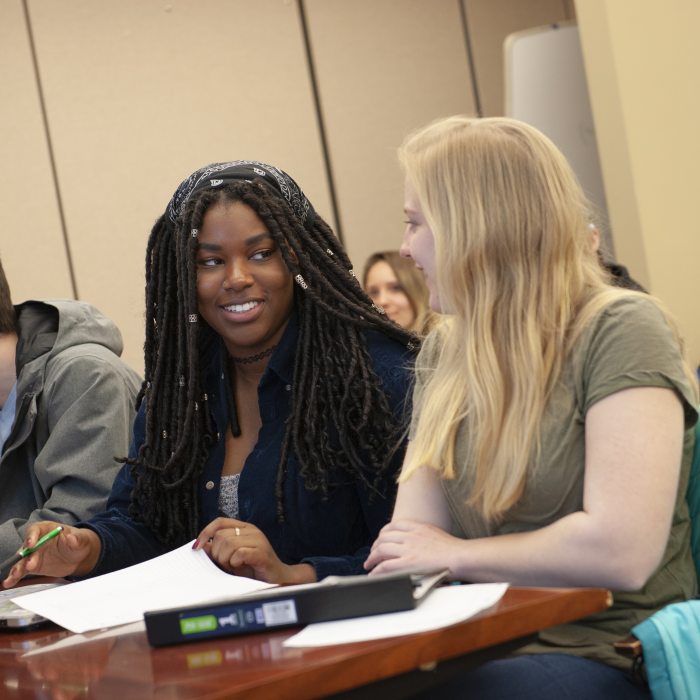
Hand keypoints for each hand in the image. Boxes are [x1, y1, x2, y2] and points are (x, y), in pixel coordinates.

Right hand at [2, 522, 100, 587]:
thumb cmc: (79, 542)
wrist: (80, 556)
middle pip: (26, 547)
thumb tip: (71, 537)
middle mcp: (37, 541)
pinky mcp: (33, 566)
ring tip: (15, 575)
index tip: (31, 544)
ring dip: (18, 567)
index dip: (31, 536)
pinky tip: (10, 582)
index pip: (35, 530)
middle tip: (29, 565)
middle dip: (26, 556)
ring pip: (22, 560)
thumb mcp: (81, 539)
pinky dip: (16, 576)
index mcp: (47, 529)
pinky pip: (23, 571)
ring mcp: (34, 554)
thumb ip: (77, 538)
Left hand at [194, 518, 314, 584]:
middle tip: (226, 564)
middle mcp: (251, 530)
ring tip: (234, 567)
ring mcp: (258, 540)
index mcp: (244, 528)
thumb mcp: (232, 558)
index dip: (206, 532)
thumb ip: (218, 549)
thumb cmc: (254, 568)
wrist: (278, 578)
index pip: (220, 522)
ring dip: (226, 560)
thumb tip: (201, 545)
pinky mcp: (262, 552)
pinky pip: (239, 554)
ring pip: (228, 544)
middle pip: (221, 536)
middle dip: (218, 554)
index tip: (197, 547)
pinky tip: (240, 567)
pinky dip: (235, 563)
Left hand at [364, 519, 460, 575]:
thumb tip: (418, 544)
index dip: (383, 533)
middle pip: (384, 537)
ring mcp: (408, 549)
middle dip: (375, 545)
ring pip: (381, 549)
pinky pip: (385, 565)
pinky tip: (373, 574)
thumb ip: (423, 536)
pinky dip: (376, 570)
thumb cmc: (453, 549)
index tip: (380, 539)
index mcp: (418, 527)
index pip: (393, 525)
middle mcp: (410, 535)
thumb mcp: (436, 533)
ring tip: (369, 564)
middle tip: (372, 553)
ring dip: (372, 557)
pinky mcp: (408, 563)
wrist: (461, 557)